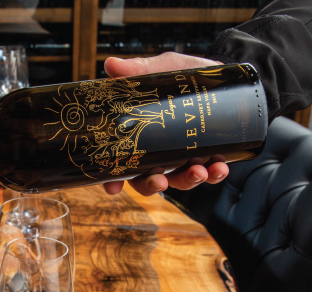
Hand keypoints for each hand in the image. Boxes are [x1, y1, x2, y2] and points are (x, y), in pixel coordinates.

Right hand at [101, 52, 229, 195]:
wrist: (218, 72)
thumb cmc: (182, 74)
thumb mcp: (161, 69)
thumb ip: (137, 69)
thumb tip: (111, 64)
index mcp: (139, 138)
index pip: (120, 165)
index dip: (113, 180)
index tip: (113, 188)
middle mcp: (158, 153)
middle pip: (147, 180)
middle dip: (153, 185)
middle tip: (160, 181)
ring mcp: (183, 158)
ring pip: (179, 180)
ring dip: (187, 181)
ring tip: (198, 171)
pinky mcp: (207, 156)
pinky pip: (210, 173)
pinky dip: (214, 174)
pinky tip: (218, 168)